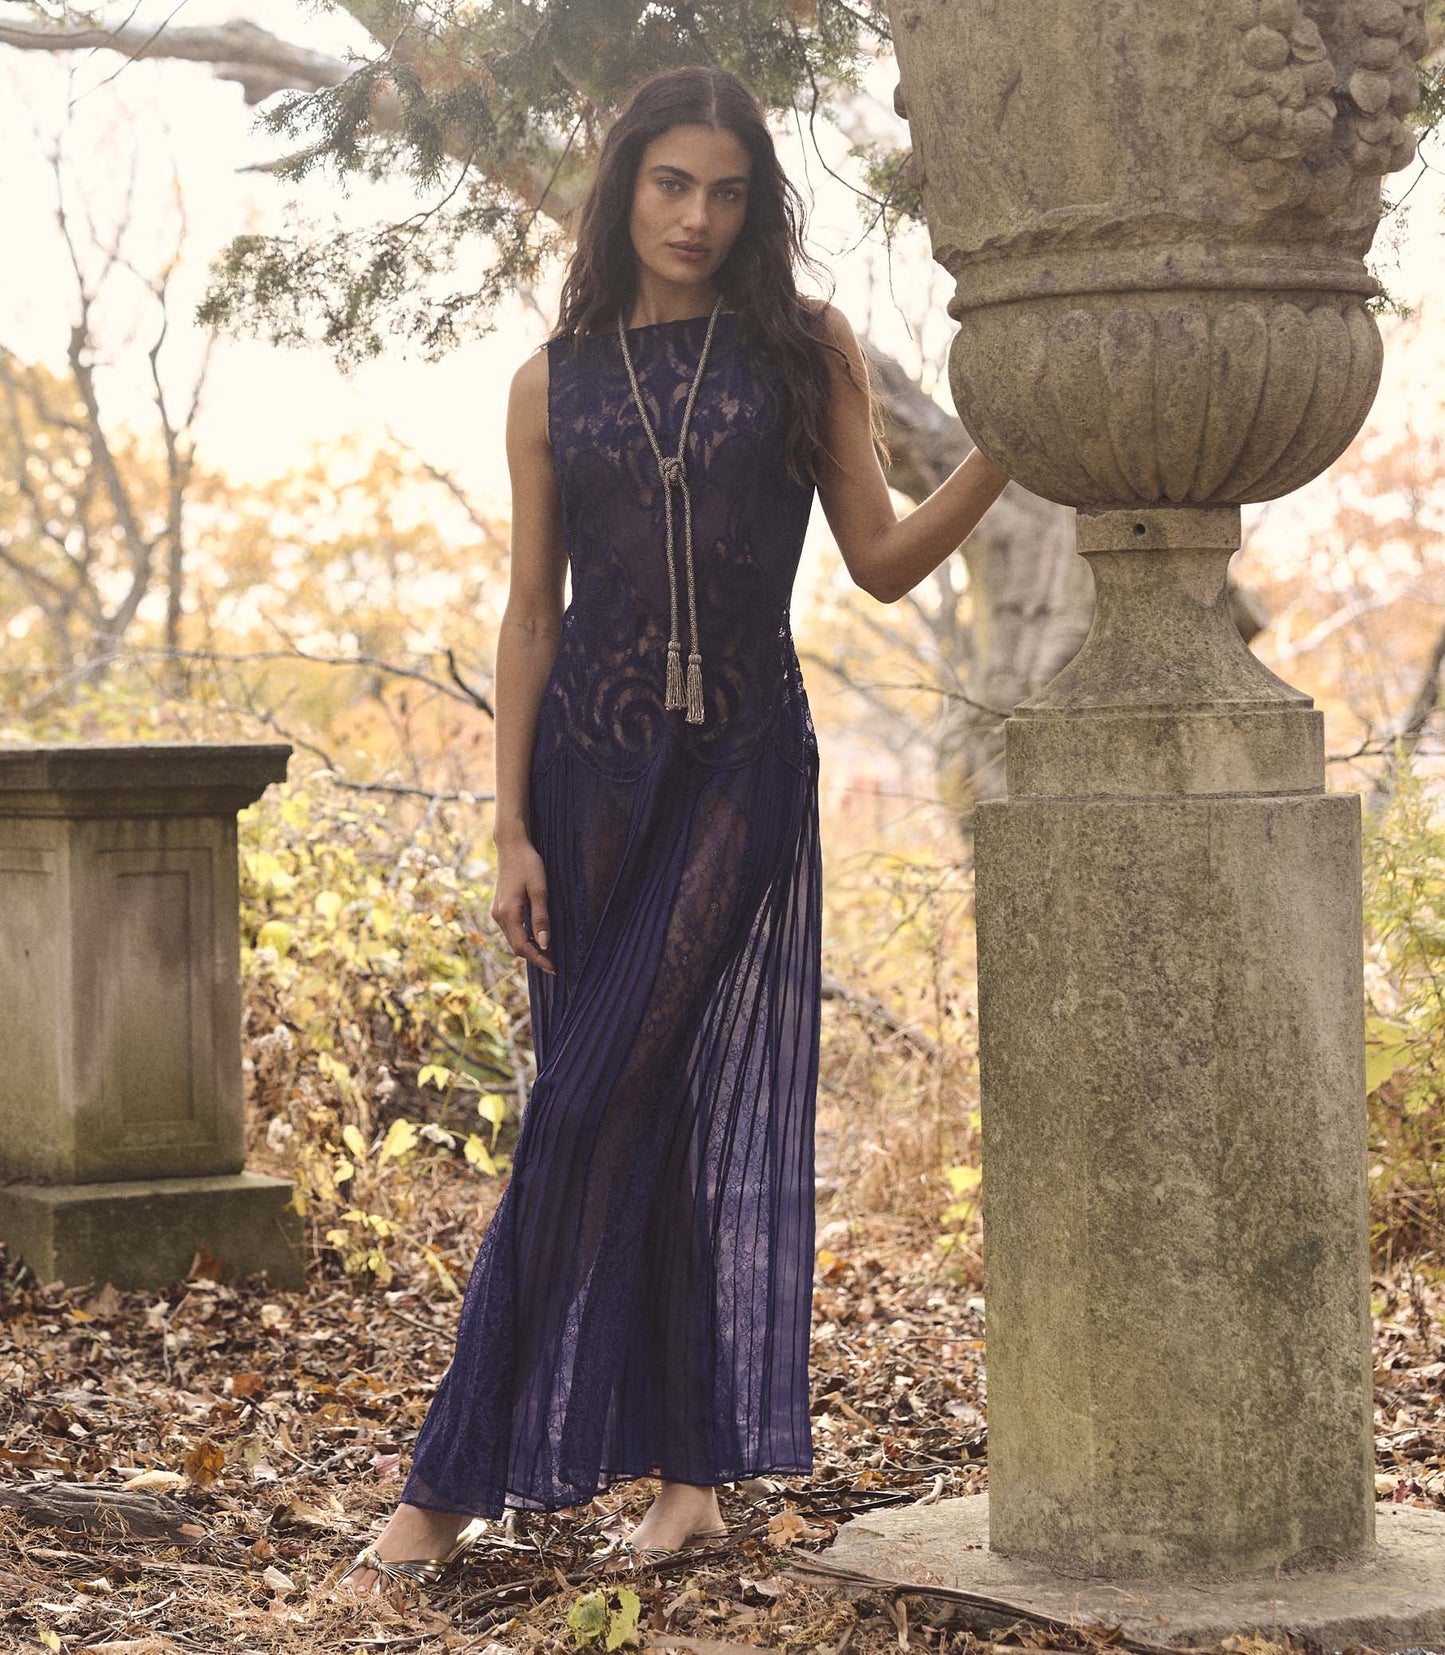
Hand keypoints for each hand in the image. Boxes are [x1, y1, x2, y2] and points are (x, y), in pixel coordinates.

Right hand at [491, 837, 554, 974]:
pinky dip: (524, 938)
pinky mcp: (499, 908)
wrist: (511, 846)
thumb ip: (541, 918)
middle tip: (555, 964)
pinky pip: (511, 930)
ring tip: (549, 954)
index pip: (523, 946)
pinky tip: (537, 938)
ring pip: (513, 939)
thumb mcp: (539, 890)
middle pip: (516, 946)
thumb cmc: (528, 864)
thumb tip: (545, 945)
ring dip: (529, 948)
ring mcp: (497, 912)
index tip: (554, 968)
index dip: (539, 959)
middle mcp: (498, 916)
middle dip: (535, 957)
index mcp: (508, 913)